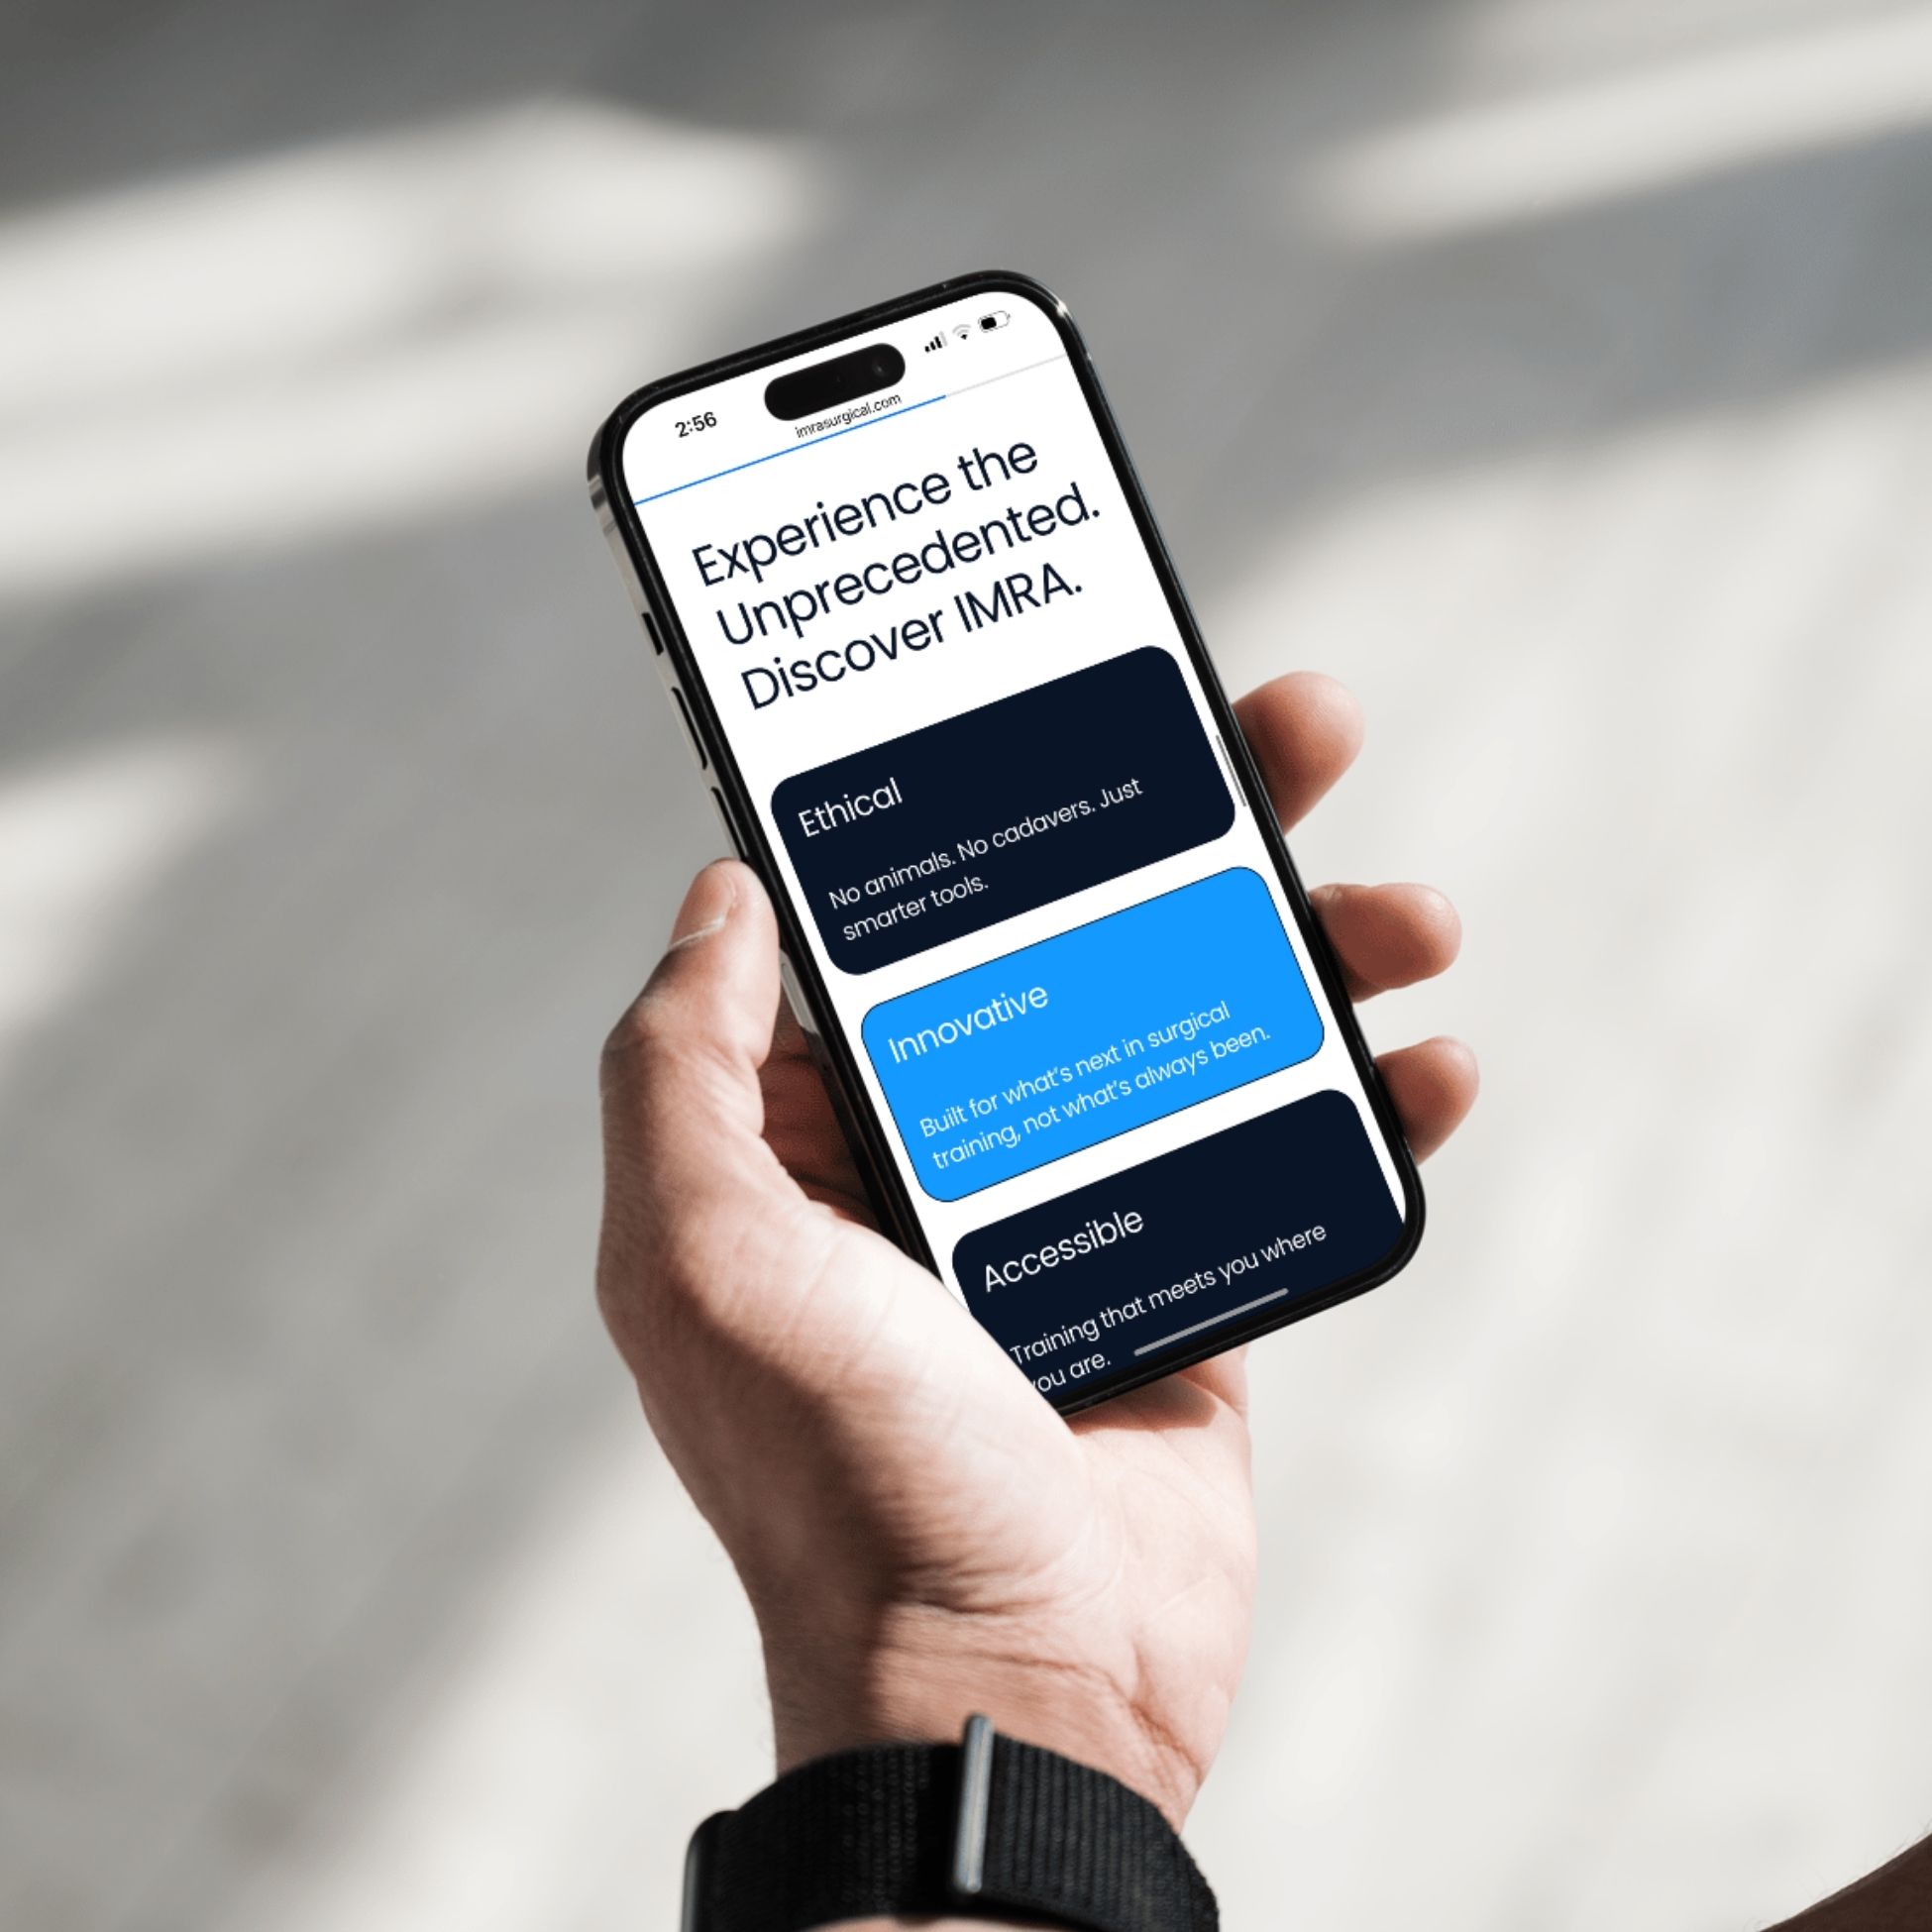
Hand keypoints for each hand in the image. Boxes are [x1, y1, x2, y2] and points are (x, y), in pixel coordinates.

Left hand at [597, 672, 1475, 1827]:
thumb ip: (681, 1069)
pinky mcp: (1193, 1284)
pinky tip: (1432, 1059)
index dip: (1000, 804)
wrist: (1014, 1682)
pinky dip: (1364, 1100)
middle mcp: (953, 1153)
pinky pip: (1284, 1156)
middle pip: (1089, 942)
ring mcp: (1083, 1213)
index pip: (923, 923)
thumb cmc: (848, 1476)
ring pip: (1206, 1027)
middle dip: (1197, 828)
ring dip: (1314, 948)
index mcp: (829, 1130)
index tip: (1082, 699)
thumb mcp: (709, 1260)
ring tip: (1408, 910)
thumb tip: (721, 893)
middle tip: (1296, 729)